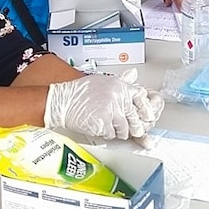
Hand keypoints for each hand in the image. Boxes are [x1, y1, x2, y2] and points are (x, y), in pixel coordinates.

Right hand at [44, 74, 163, 141]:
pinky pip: (111, 134)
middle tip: (130, 129)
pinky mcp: (103, 122)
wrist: (61, 102)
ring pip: (124, 128)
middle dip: (133, 125)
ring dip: (117, 130)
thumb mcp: (102, 81)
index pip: (141, 96)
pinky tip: (99, 127)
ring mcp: (111, 110)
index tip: (147, 116)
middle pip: (134, 116)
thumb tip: (134, 74)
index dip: (145, 108)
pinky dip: (106, 134)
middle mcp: (118, 96)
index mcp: (119, 85)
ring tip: (107, 125)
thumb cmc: (78, 92)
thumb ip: (121, 81)